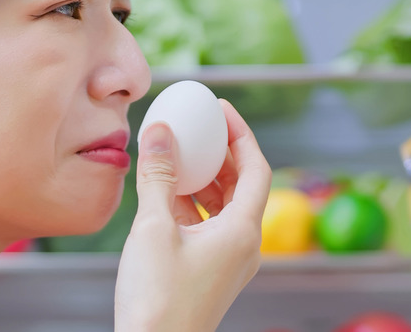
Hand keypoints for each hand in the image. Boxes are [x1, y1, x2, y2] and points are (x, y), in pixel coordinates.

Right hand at [115, 100, 270, 331]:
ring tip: (180, 154)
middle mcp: (244, 245)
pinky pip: (209, 227)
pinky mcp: (211, 272)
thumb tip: (159, 130)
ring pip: (225, 207)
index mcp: (242, 231)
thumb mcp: (153, 229)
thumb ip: (158, 176)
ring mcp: (228, 261)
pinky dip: (193, 205)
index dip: (241, 134)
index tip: (220, 109)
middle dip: (221, 153)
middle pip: (243, 185)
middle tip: (199, 127)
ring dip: (205, 179)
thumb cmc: (157, 300)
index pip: (257, 168)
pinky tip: (167, 194)